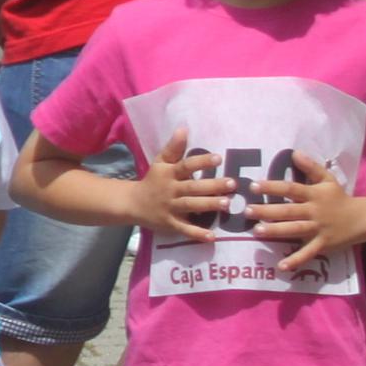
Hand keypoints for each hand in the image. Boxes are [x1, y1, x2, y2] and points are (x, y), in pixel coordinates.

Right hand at [130, 131, 236, 245]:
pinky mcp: (170, 224)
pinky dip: (198, 234)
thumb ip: (174, 148)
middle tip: (232, 184)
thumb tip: (184, 128)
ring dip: (208, 205)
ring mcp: (170, 208)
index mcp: (169, 174)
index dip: (201, 162)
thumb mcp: (160, 162)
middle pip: (192, 187)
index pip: (186, 166)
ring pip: (191, 206)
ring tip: (227, 204)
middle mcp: (170, 190)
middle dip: (212, 186)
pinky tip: (212, 236)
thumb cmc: (152, 181)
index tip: (218, 158)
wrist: (132, 204)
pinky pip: (185, 229)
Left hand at [245, 152, 365, 269]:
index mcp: (314, 194)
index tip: (254, 186)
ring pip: (295, 230)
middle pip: (289, 210)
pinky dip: (296, 260)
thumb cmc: (340, 198)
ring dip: (276, 231)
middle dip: (267, 211)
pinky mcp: (323, 244)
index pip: (291, 189)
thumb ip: (311, 167)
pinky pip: (308, 253)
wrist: (362, 219)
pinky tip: (281, 267)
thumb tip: (294, 152)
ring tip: (257, 231)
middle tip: (248, 211)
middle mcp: (314, 211)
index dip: (273, 187)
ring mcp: (319, 229)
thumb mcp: (328, 179)